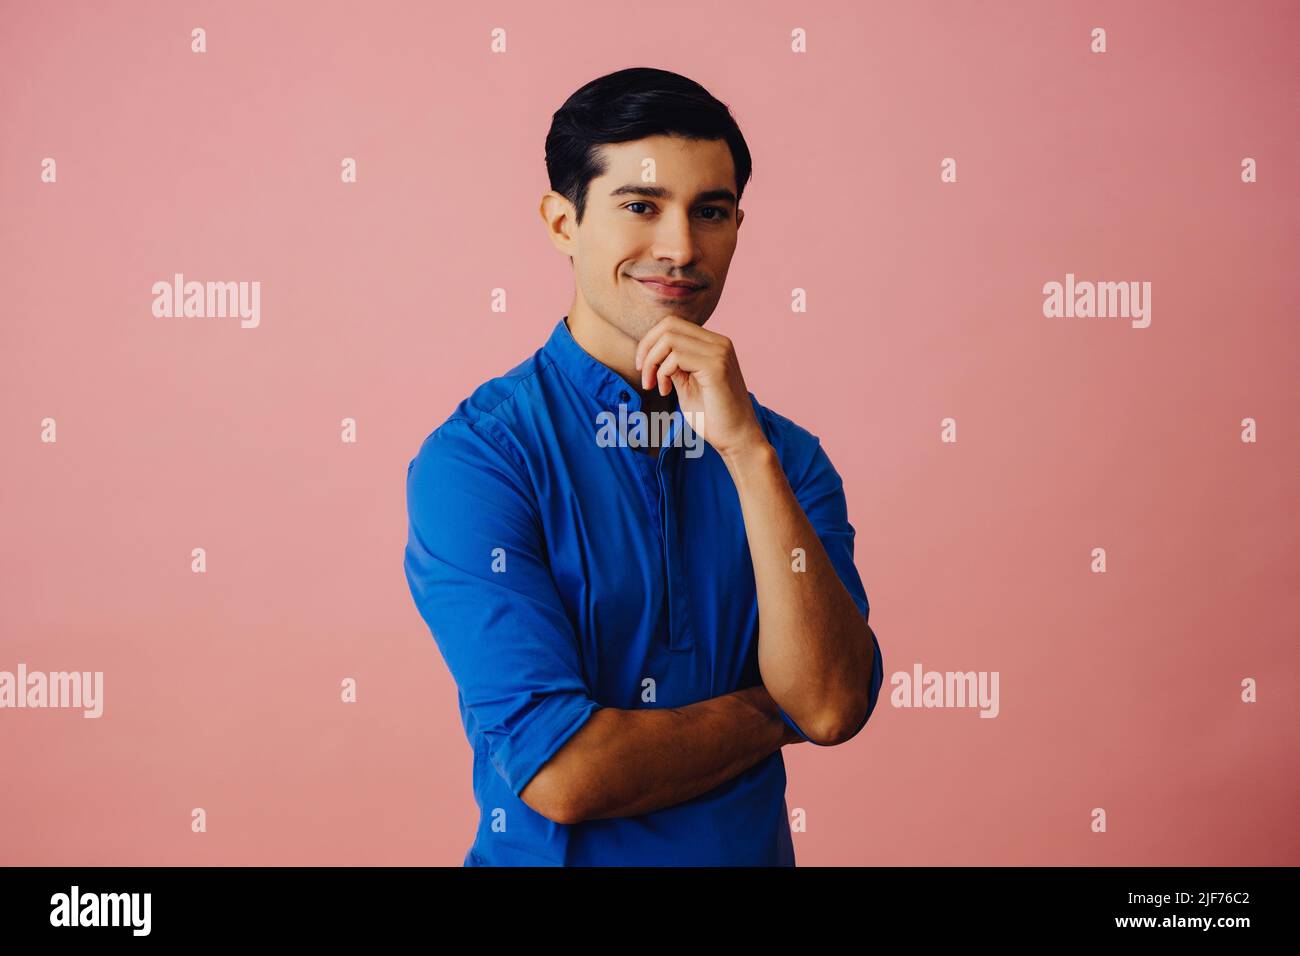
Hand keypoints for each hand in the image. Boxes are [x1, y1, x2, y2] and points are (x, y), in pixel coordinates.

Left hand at [634, 316, 767, 459]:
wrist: (737, 439)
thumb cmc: (712, 417)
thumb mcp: (686, 384)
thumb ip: (674, 365)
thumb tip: (653, 351)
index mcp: (713, 344)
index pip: (673, 323)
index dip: (650, 341)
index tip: (643, 368)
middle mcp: (719, 343)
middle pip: (669, 324)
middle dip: (646, 348)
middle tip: (643, 375)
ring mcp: (719, 352)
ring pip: (670, 339)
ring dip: (652, 363)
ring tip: (654, 386)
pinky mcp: (716, 367)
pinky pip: (676, 357)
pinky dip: (662, 373)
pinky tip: (665, 391)